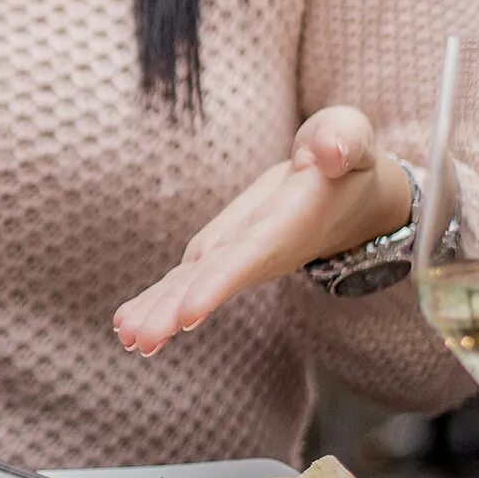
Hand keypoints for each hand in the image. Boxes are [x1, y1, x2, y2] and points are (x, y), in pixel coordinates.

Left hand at [112, 105, 410, 355]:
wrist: (348, 191)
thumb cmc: (343, 156)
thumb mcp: (350, 137)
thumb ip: (341, 140)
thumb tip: (328, 153)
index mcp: (290, 220)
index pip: (251, 255)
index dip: (219, 282)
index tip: (189, 314)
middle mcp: (262, 247)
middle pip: (213, 280)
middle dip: (177, 309)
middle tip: (140, 340)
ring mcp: (240, 254)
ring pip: (195, 285)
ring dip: (161, 313)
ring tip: (128, 339)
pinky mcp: (224, 252)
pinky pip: (189, 279)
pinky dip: (161, 301)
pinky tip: (128, 327)